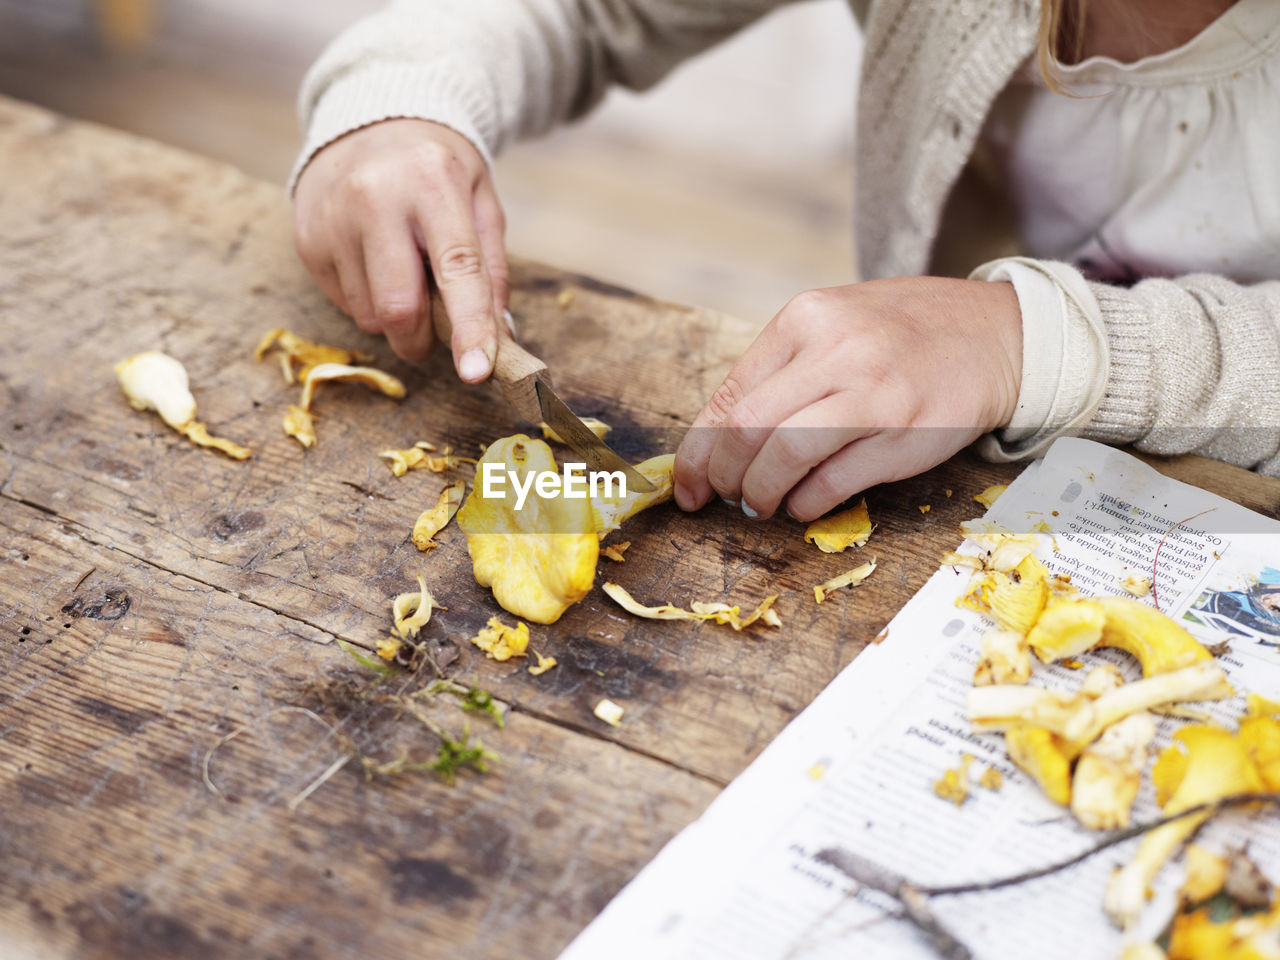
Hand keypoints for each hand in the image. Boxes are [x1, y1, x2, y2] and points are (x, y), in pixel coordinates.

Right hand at [293, 119, 507, 380]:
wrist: (370, 121)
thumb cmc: (437, 170)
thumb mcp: (480, 202)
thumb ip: (493, 269)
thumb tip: (499, 338)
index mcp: (433, 181)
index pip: (457, 269)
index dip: (470, 327)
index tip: (476, 372)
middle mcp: (375, 197)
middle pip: (400, 308)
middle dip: (422, 340)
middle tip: (436, 332)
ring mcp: (333, 220)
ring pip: (371, 316)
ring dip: (396, 318)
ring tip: (404, 272)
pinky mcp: (307, 241)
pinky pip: (345, 305)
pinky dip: (369, 301)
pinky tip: (375, 262)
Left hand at [673, 277, 1021, 520]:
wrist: (999, 334)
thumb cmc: (905, 335)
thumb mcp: (836, 327)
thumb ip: (782, 372)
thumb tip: (721, 442)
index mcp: (806, 318)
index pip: (731, 394)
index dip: (699, 450)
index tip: (688, 484)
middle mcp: (837, 349)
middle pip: (748, 427)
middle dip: (723, 476)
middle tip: (724, 498)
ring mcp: (874, 391)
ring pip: (784, 455)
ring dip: (760, 493)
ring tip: (761, 504)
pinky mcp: (905, 432)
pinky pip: (833, 480)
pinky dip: (806, 502)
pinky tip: (803, 504)